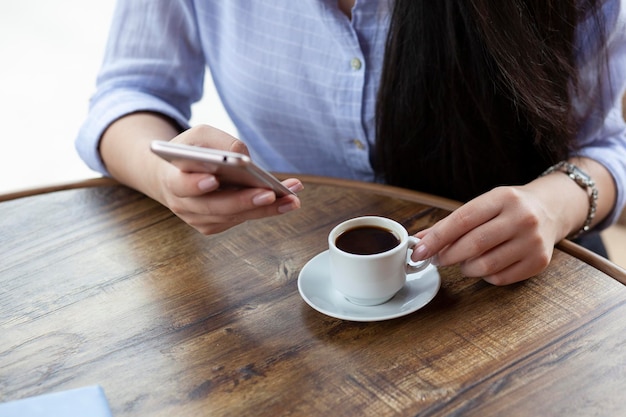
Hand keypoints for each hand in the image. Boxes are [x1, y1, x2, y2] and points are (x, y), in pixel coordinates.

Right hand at [155, 125, 302, 234]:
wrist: (174, 175)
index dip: (195, 184)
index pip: (180, 184)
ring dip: (266, 208)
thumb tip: (245, 159)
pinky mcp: (213, 225)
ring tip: (291, 197)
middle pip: (215, 206)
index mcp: (171, 178)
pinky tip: (286, 200)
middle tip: (270, 194)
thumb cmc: (190, 151)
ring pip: (233, 216)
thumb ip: (219, 142)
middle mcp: (182, 204)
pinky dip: (265, 210)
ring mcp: (198, 218)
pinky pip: (241, 219)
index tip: (213, 179)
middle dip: (244, 200)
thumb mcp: (199, 135)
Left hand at [411, 185, 562, 284]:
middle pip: (473, 245)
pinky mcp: (539, 262)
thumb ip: (451, 223)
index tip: (418, 251)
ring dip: (466, 268)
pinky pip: (500, 278)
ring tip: (464, 261)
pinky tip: (485, 265)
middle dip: (447, 256)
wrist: (550, 210)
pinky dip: (485, 276)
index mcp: (502, 198)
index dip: (436, 238)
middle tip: (437, 259)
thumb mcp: (482, 205)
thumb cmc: (507, 208)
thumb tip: (420, 240)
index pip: (462, 220)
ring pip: (485, 266)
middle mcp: (521, 218)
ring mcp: (533, 241)